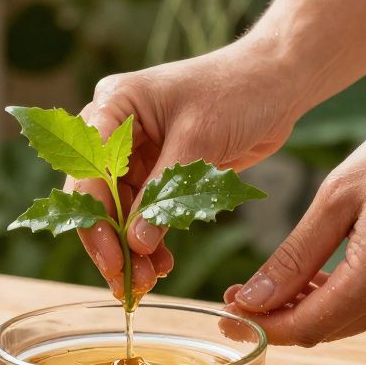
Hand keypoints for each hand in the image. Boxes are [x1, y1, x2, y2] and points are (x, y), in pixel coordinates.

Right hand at [70, 38, 306, 299]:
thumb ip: (163, 193)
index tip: (113, 260)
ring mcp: (136, 151)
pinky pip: (145, 210)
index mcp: (113, 106)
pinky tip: (160, 262)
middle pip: (96, 195)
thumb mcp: (198, 140)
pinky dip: (151, 237)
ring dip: (131, 246)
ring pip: (120, 209)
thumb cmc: (238, 91)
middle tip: (127, 283)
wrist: (277, 81)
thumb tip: (136, 243)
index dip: (95, 220)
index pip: (88, 171)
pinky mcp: (159, 168)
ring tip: (148, 280)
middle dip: (111, 240)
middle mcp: (115, 128)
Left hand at [224, 93, 365, 344]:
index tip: (227, 308)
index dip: (260, 324)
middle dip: (278, 318)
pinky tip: (312, 274)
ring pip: (344, 322)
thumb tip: (256, 296)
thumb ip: (295, 254)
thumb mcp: (338, 197)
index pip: (303, 327)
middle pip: (323, 331)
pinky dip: (335, 298)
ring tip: (267, 282)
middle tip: (238, 294)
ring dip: (305, 309)